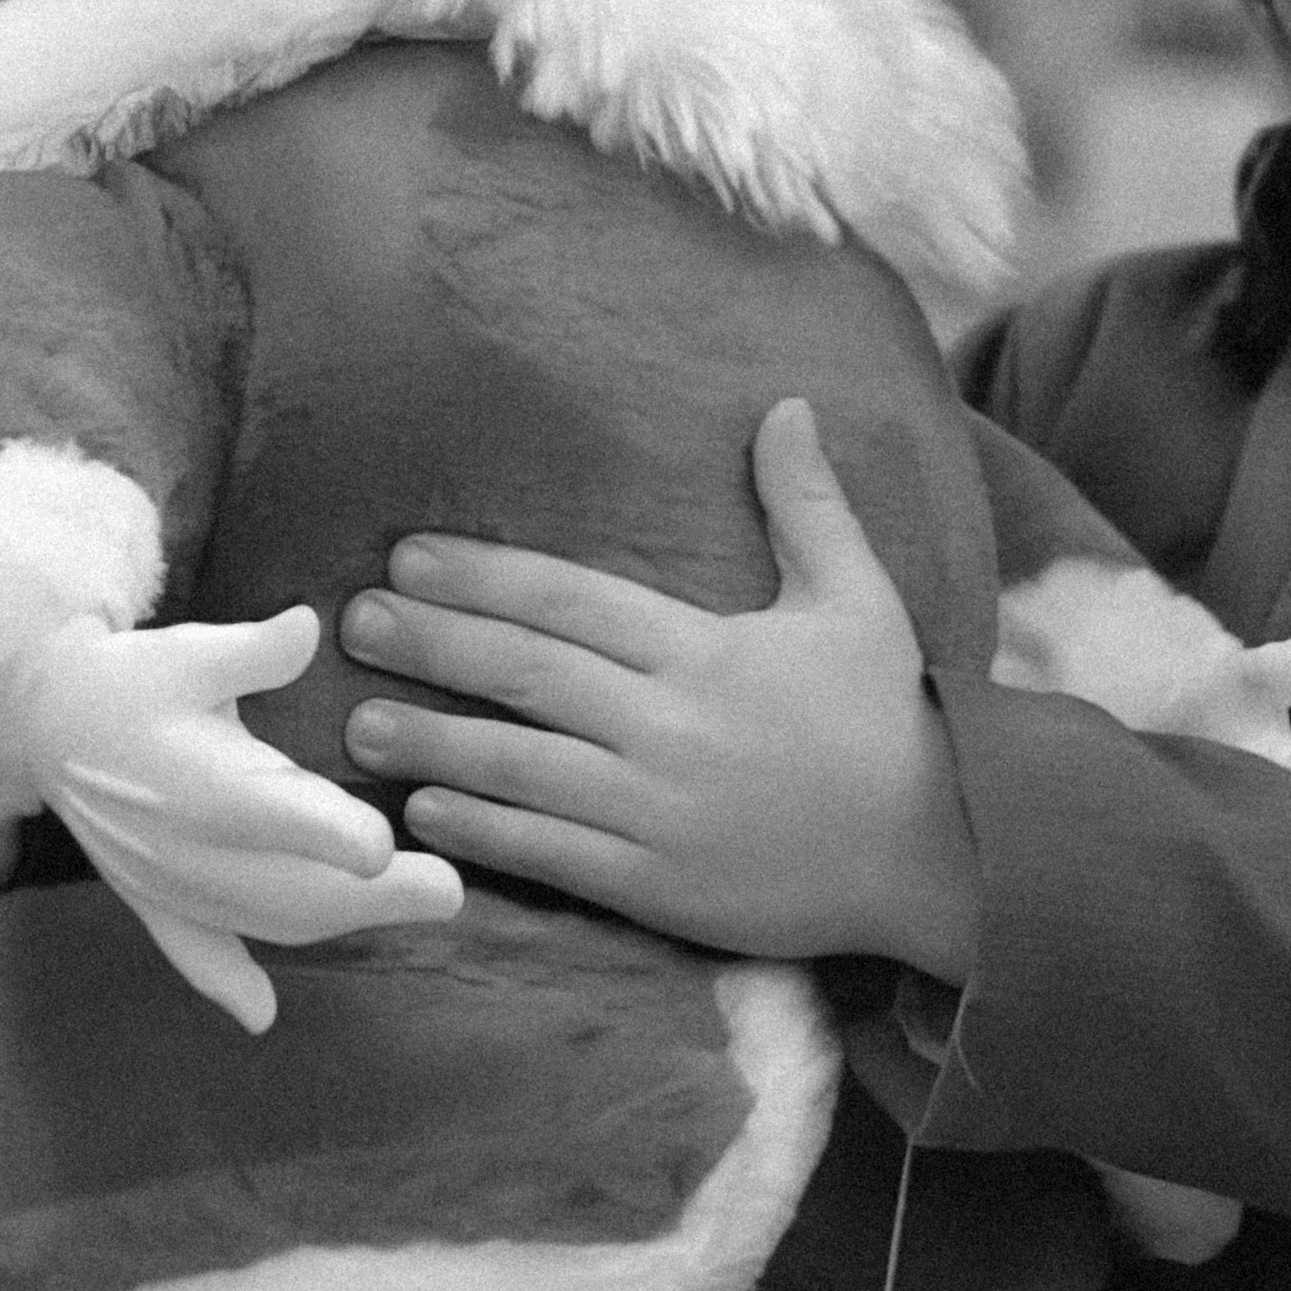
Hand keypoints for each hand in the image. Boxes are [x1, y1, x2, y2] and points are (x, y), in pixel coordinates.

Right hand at [0, 607, 464, 1033]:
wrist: (43, 722)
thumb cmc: (130, 679)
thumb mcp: (183, 650)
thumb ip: (251, 651)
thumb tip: (310, 626)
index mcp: (198, 783)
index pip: (273, 816)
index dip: (328, 836)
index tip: (382, 849)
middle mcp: (184, 848)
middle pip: (290, 888)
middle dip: (374, 897)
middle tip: (450, 891)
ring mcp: (166, 885)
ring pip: (266, 919)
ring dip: (339, 922)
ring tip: (416, 904)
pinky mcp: (151, 899)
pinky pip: (193, 950)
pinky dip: (225, 982)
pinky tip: (260, 1016)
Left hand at [343, 399, 981, 978]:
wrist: (936, 850)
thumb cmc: (889, 720)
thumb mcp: (858, 601)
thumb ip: (809, 506)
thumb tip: (785, 408)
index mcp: (707, 650)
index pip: (572, 602)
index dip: (485, 576)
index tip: (411, 556)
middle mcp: (671, 724)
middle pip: (528, 673)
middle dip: (435, 643)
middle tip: (355, 622)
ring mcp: (657, 809)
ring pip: (521, 765)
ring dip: (435, 740)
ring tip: (362, 721)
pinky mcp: (657, 883)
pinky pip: (551, 851)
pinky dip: (483, 828)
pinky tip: (426, 809)